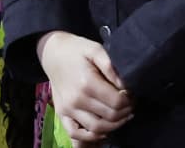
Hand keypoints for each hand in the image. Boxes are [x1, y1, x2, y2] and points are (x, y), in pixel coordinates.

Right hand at [37, 30, 132, 145]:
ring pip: (97, 128)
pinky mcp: (61, 113)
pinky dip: (91, 137)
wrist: (52, 52)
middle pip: (109, 117)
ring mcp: (68, 109)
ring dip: (114, 125)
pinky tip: (103, 130)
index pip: (116, 102)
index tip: (132, 94)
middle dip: (125, 113)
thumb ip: (111, 66)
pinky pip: (76, 134)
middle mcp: (77, 100)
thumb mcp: (95, 49)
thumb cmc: (76, 49)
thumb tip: (124, 86)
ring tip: (121, 115)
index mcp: (87, 83)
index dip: (129, 101)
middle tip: (130, 104)